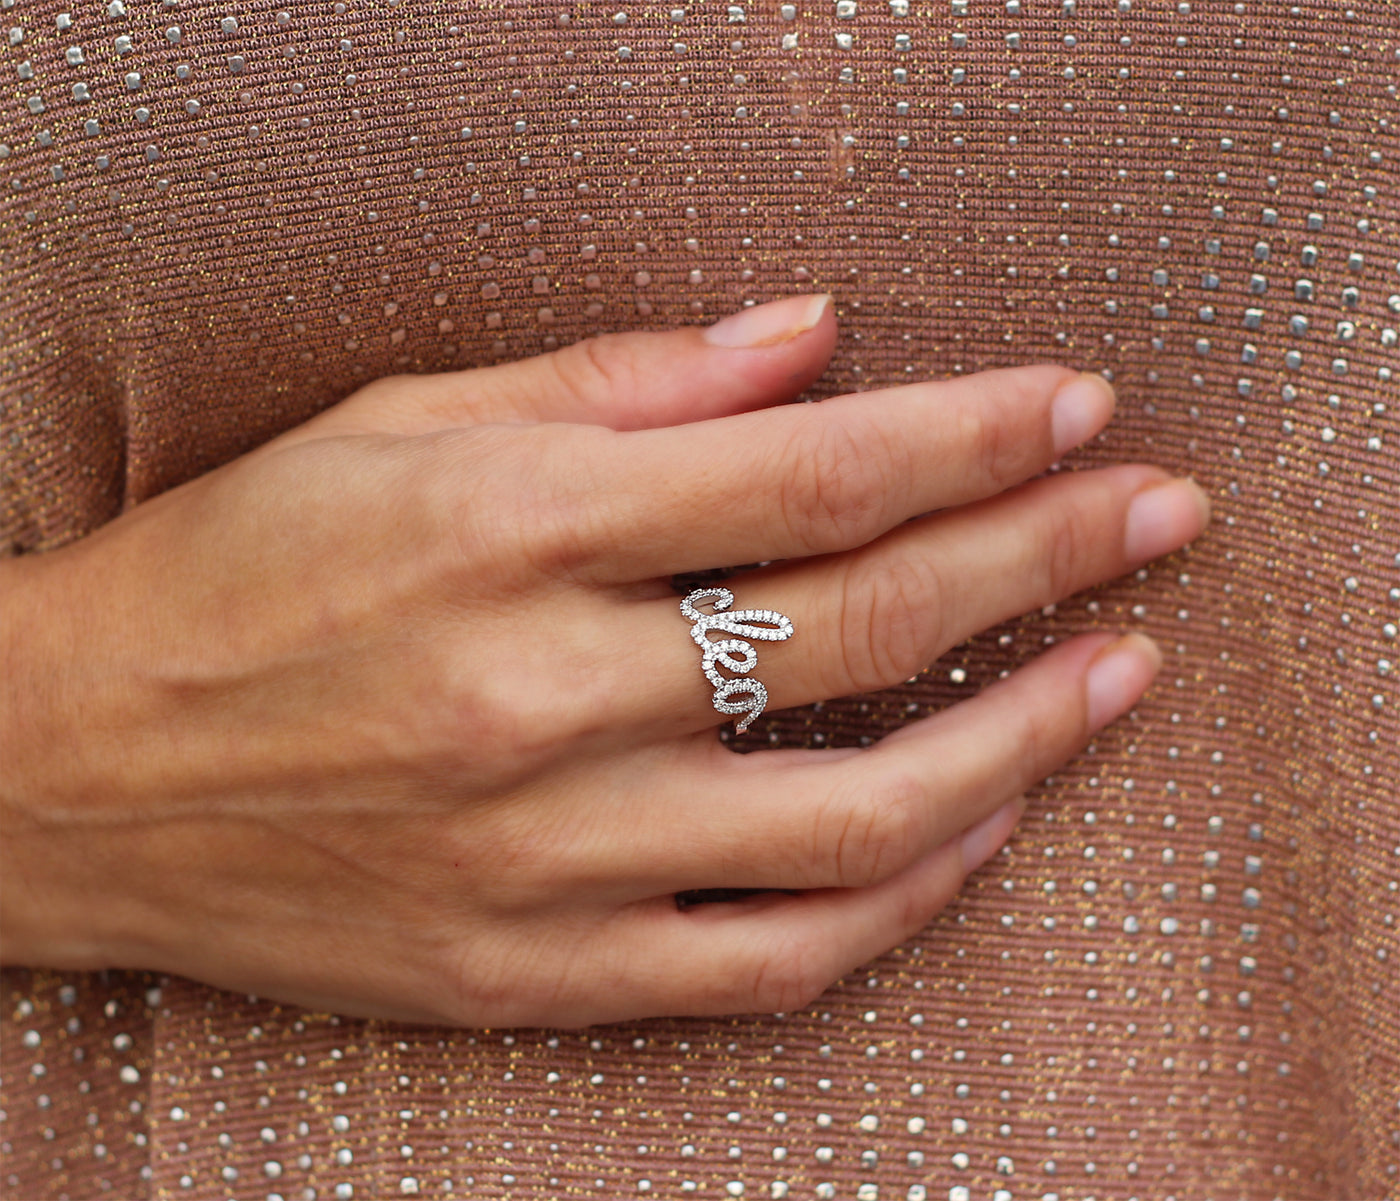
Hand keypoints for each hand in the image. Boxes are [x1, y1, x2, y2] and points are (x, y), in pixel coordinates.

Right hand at [0, 294, 1208, 1025]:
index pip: (806, 469)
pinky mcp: (530, 972)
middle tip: (1155, 518)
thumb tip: (805, 339)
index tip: (1075, 407)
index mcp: (503, 529)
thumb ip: (613, 380)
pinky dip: (897, 900)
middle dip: (1039, 554)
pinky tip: (974, 834)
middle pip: (860, 621)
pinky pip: (768, 959)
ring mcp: (544, 857)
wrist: (65, 772)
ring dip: (1018, 744)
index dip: (967, 433)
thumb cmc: (227, 572)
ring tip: (1115, 680)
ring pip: (855, 818)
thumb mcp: (392, 426)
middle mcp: (538, 695)